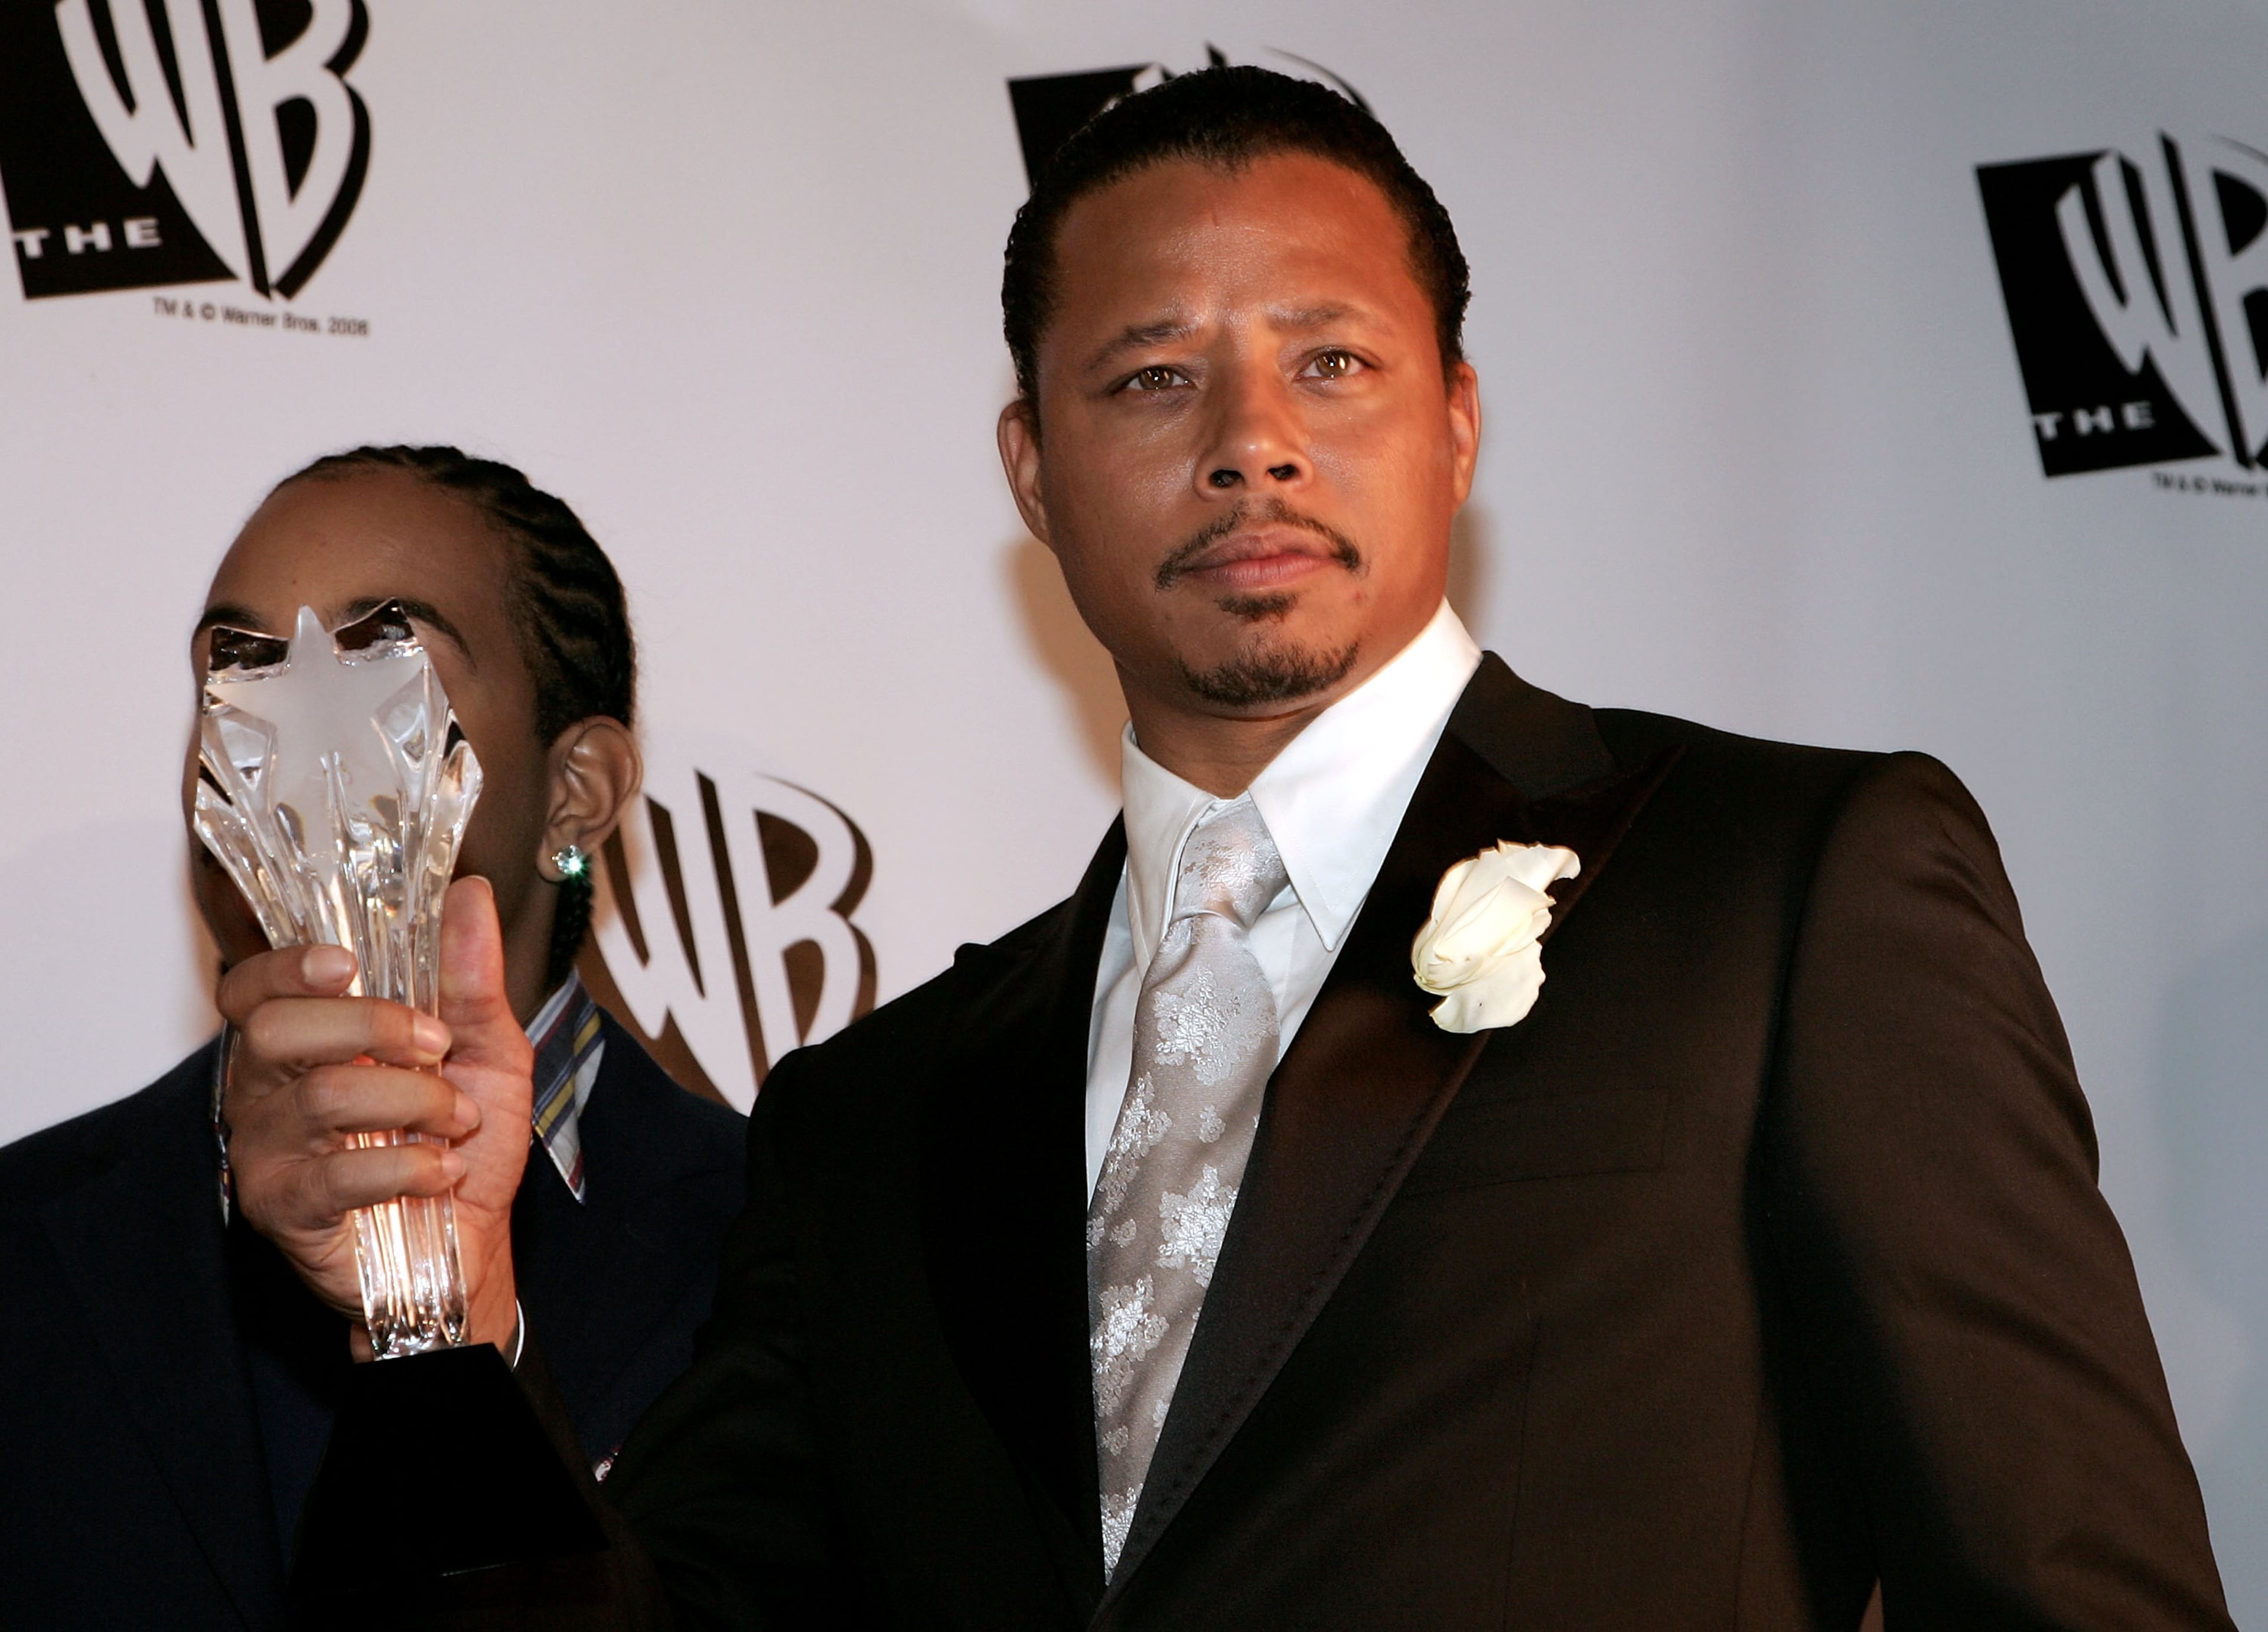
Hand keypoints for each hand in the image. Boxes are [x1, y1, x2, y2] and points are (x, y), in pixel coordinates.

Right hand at [219, 877, 532, 1356]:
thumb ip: (472, 975)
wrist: (472, 1243)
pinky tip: (442, 1169)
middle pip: (275, 1029)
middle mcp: (266, 1090)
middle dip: (372, 1026)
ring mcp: (267, 1151)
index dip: (289, 966)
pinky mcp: (284, 1211)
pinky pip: (336, 1176)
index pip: (253, 987)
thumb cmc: (463, 1142)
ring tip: (456, 1120)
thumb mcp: (486, 1048)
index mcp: (303, 1040)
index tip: (350, 963)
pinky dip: (408, 1164)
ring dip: (412, 1100)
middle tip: (437, 1049)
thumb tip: (469, 892)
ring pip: (320, 1098)